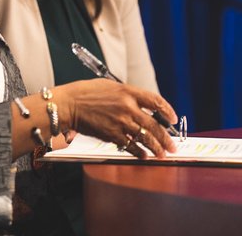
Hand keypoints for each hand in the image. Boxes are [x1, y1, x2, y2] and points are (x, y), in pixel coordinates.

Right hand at [56, 79, 177, 157]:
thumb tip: (140, 105)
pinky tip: (144, 156)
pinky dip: (139, 152)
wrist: (69, 104)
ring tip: (162, 155)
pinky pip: (130, 146)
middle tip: (172, 146)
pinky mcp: (112, 135)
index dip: (167, 111)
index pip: (155, 101)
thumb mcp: (110, 86)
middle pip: (154, 125)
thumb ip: (127, 95)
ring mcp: (121, 122)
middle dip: (166, 138)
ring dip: (156, 148)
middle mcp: (128, 107)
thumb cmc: (86, 93)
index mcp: (128, 92)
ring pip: (145, 138)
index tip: (172, 119)